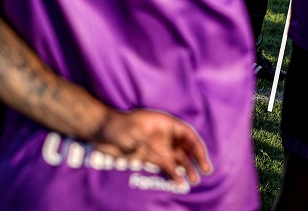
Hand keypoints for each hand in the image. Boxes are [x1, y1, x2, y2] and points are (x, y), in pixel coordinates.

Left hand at [95, 108, 211, 184]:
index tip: (203, 158)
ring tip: (195, 180)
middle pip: (185, 146)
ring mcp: (158, 147)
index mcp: (165, 124)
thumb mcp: (132, 126)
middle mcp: (165, 136)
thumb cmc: (118, 125)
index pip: (186, 134)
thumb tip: (161, 147)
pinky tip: (179, 183)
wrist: (101, 133)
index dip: (197, 146)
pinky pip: (166, 167)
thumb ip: (148, 136)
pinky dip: (173, 175)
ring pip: (178, 158)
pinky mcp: (150, 158)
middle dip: (196, 158)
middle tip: (205, 171)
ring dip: (187, 168)